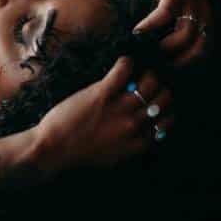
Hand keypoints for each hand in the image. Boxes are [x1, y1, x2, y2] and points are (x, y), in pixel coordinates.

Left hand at [33, 57, 175, 171]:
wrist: (51, 150)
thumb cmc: (79, 155)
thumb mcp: (115, 157)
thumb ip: (134, 144)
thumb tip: (148, 130)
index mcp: (139, 142)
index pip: (168, 118)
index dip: (165, 106)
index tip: (156, 101)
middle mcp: (134, 125)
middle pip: (164, 96)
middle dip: (159, 88)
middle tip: (147, 85)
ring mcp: (119, 108)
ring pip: (150, 80)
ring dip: (145, 73)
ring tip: (135, 74)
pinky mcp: (102, 93)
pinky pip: (125, 68)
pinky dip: (126, 62)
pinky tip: (122, 66)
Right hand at [133, 0, 211, 64]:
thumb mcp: (178, 7)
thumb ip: (173, 26)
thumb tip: (156, 53)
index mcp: (206, 19)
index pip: (204, 52)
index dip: (188, 66)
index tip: (169, 73)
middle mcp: (203, 13)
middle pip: (197, 49)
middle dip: (177, 63)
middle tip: (156, 68)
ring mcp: (191, 2)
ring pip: (183, 36)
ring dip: (163, 48)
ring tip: (145, 52)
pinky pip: (164, 16)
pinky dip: (150, 27)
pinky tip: (137, 32)